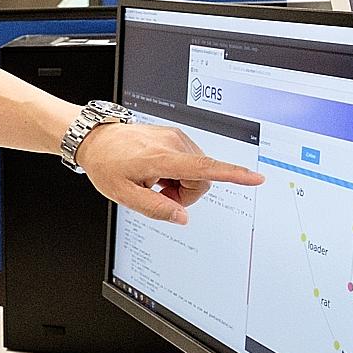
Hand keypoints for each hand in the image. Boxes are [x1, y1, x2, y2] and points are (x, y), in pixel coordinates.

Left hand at [75, 121, 263, 224]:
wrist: (96, 140)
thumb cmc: (107, 165)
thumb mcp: (123, 195)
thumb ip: (154, 209)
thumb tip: (182, 216)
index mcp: (161, 158)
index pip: (204, 168)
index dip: (233, 175)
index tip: (256, 178)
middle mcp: (173, 143)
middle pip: (202, 179)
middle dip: (185, 193)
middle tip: (159, 193)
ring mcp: (175, 137)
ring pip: (198, 171)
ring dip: (181, 182)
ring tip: (154, 180)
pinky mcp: (175, 136)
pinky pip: (190, 161)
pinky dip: (178, 171)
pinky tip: (157, 171)